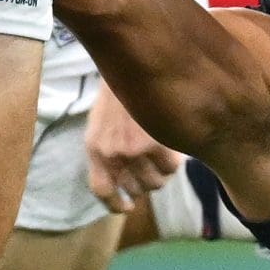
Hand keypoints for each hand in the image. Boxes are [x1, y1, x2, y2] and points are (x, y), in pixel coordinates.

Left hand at [86, 84, 182, 212]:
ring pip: (155, 184)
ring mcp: (132, 151)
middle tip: (154, 169)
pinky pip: (171, 168)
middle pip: (135, 190)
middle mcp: (110, 154)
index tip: (127, 208)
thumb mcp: (102, 122)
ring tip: (165, 156)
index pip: (102, 190)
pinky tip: (174, 147)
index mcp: (94, 148)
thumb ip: (109, 149)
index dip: (115, 205)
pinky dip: (175, 161)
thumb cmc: (119, 90)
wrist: (130, 60)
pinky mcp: (154, 144)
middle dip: (146, 184)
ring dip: (163, 174)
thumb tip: (128, 178)